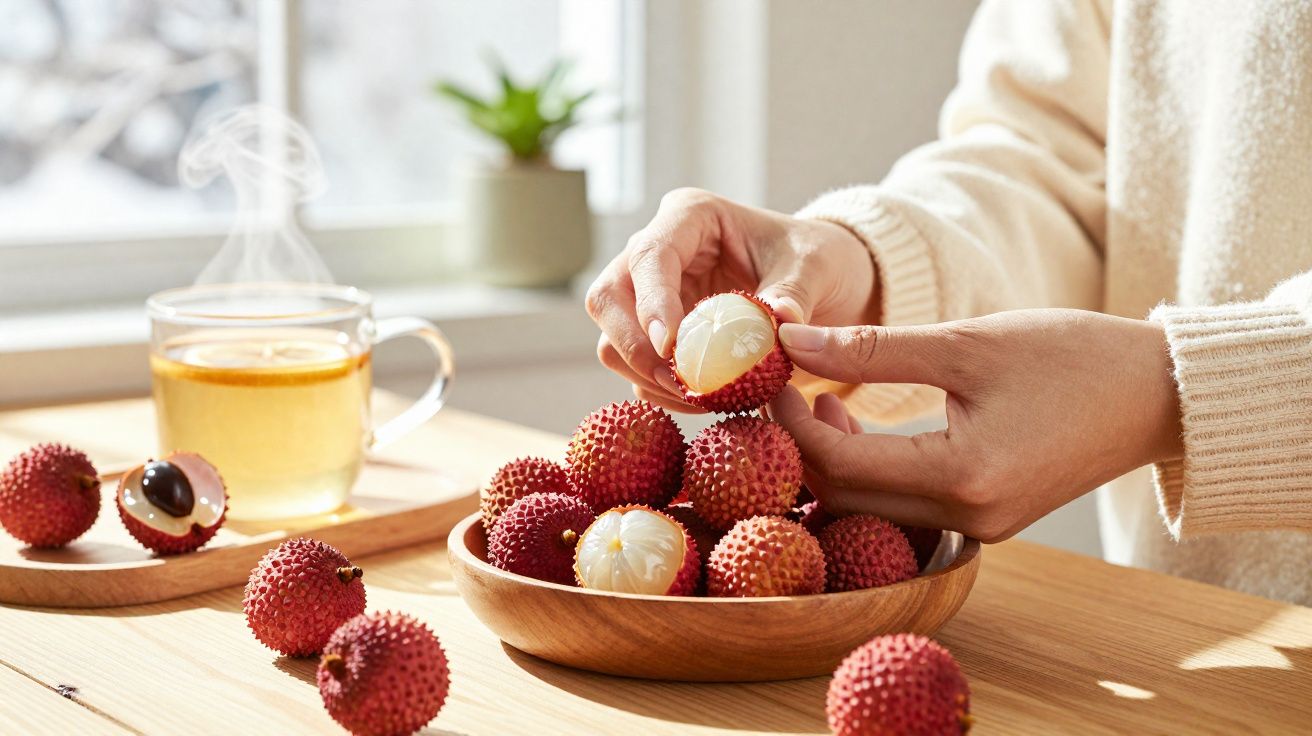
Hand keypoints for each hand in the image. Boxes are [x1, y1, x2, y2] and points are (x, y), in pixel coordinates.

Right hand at [585, 188, 877, 411]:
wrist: (824, 283)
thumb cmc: (817, 259)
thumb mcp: (815, 267)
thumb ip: (794, 292)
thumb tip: (778, 321)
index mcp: (690, 218)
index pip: (649, 256)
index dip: (651, 303)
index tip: (670, 347)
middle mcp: (659, 254)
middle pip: (609, 299)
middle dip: (636, 348)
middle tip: (681, 384)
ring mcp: (652, 296)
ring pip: (612, 340)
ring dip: (646, 376)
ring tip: (699, 398)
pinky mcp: (658, 336)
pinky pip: (638, 371)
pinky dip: (662, 393)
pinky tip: (704, 401)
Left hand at [768, 309, 1184, 541]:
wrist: (1158, 395)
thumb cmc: (1073, 357)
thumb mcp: (967, 343)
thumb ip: (872, 349)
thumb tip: (791, 343)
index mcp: (961, 476)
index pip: (838, 462)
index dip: (790, 421)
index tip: (772, 377)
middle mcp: (966, 519)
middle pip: (845, 496)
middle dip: (802, 444)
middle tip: (787, 389)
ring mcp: (977, 528)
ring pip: (869, 507)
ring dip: (834, 458)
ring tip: (827, 396)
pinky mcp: (985, 520)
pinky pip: (902, 506)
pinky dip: (870, 469)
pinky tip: (861, 420)